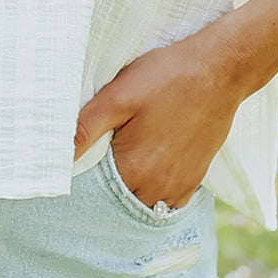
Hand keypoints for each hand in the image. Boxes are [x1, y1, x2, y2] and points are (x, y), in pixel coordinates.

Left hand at [75, 31, 242, 210]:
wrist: (219, 70)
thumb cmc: (167, 77)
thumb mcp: (119, 95)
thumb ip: (86, 127)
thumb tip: (57, 156)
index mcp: (133, 168)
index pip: (95, 196)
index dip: (83, 186)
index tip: (76, 174)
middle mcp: (157, 186)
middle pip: (120, 203)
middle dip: (105, 193)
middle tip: (97, 170)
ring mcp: (179, 185)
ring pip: (145, 206)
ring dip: (131, 196)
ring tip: (121, 172)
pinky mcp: (196, 178)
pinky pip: (170, 203)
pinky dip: (156, 196)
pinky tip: (148, 176)